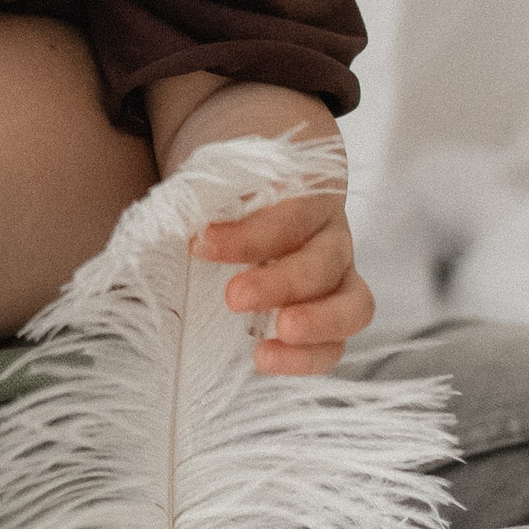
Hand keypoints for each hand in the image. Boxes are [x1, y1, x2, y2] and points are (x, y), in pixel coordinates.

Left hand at [191, 185, 374, 373]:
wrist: (259, 190)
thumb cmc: (239, 181)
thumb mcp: (226, 170)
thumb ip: (210, 187)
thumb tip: (175, 215)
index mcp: (312, 187)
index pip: (291, 212)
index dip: (250, 234)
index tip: (202, 242)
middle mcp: (332, 232)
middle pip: (325, 262)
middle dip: (282, 284)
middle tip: (234, 297)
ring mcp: (339, 274)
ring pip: (353, 306)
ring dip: (312, 327)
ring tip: (264, 350)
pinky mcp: (332, 311)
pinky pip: (335, 342)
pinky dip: (305, 357)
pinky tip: (264, 358)